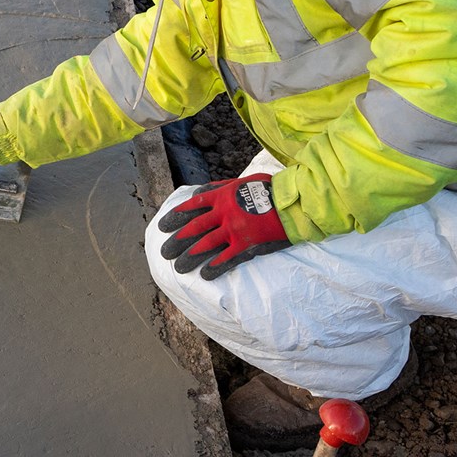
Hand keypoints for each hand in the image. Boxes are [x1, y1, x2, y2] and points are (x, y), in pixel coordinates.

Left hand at [158, 173, 291, 279]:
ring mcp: (235, 229)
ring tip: (178, 267)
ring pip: (205, 245)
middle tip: (164, 251)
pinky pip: (226, 258)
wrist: (294, 202)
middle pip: (193, 228)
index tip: (162, 226)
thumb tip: (197, 193)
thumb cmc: (269, 190)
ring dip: (189, 257)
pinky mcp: (247, 244)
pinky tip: (204, 275)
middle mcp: (224, 212)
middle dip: (176, 241)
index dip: (174, 216)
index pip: (191, 206)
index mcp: (221, 196)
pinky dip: (214, 267)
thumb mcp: (240, 183)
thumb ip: (218, 188)